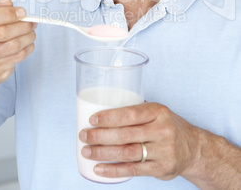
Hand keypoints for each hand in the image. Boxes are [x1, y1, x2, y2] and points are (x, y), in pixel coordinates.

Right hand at [0, 0, 36, 85]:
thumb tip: (8, 3)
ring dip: (28, 37)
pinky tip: (28, 43)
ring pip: (13, 45)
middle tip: (31, 22)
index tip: (21, 12)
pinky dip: (27, 48)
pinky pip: (17, 57)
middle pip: (2, 33)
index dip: (6, 14)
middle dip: (22, 25)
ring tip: (31, 32)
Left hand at [79, 102, 199, 180]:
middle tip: (84, 135)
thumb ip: (136, 110)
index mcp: (159, 112)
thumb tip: (104, 107)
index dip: (110, 117)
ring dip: (103, 153)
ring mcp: (163, 151)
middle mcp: (162, 131)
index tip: (92, 119)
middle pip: (126, 134)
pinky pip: (133, 170)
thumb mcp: (158, 112)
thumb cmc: (168, 126)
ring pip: (127, 153)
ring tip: (87, 151)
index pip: (131, 113)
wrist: (194, 148)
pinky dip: (113, 170)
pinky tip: (99, 168)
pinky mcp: (161, 169)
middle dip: (101, 136)